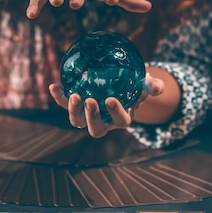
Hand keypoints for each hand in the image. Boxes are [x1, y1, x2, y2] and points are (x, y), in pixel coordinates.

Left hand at [49, 73, 163, 137]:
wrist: (121, 83)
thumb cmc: (135, 86)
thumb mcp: (146, 85)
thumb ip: (153, 86)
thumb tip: (158, 87)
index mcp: (121, 120)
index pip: (120, 121)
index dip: (115, 113)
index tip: (110, 99)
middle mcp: (104, 122)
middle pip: (96, 129)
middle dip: (92, 117)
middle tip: (90, 100)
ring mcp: (88, 116)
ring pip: (78, 122)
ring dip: (73, 111)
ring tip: (74, 95)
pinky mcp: (76, 106)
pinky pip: (65, 104)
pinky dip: (58, 97)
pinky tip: (53, 86)